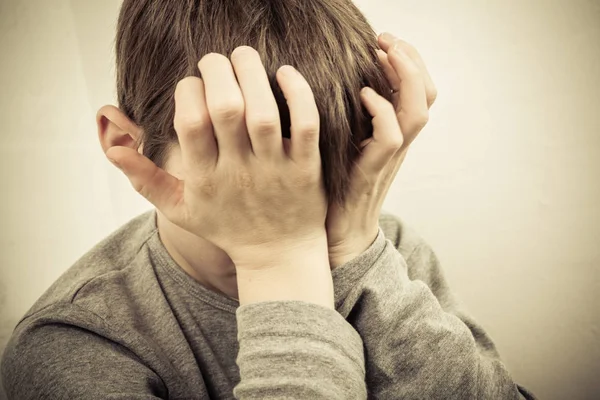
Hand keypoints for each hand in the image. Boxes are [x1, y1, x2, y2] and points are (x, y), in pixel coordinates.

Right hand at [106, 46, 327, 271]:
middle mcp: (238, 172)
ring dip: (252, 74)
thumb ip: (145, 180)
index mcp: (205, 179)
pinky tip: (285, 74)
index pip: (190, 122)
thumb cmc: (227, 228)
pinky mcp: (305, 168)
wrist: (278, 256)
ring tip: (243, 56)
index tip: (194, 85)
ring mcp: (274, 170)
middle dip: (217, 72)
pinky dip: (298, 94)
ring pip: (262, 112)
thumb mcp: (180, 210)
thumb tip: (113, 149)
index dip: (189, 91)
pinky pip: (305, 125)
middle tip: (216, 60)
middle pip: (225, 109)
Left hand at [326, 33, 437, 267]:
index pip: (419, 88)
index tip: (383, 39)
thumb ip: (350, 114)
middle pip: (427, 93)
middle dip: (410, 59)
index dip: (409, 60)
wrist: (337, 231)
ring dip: (405, 77)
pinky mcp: (372, 170)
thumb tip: (334, 79)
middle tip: (385, 39)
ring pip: (417, 111)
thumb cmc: (336, 184)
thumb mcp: (346, 142)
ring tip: (382, 54)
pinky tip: (363, 94)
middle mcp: (398, 141)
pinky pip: (391, 137)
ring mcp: (389, 157)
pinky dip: (381, 111)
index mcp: (394, 131)